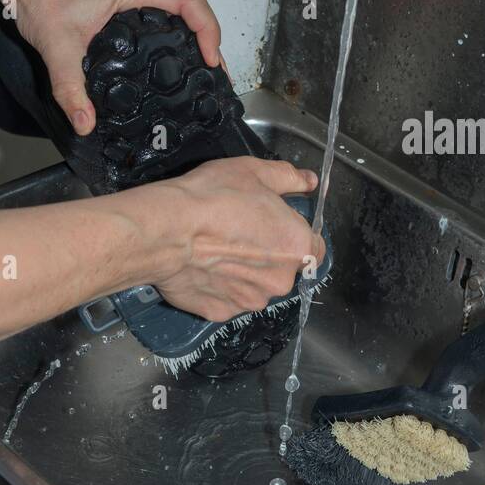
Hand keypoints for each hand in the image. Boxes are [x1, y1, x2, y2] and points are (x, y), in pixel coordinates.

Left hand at [5, 0, 221, 134]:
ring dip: (196, 33)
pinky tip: (173, 55)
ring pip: (181, 7)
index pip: (190, 2)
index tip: (209, 59)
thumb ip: (70, 89)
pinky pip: (165, 9)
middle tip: (213, 74)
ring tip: (201, 68)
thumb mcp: (57, 48)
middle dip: (210, 39)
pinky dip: (178, 29)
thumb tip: (86, 122)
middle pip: (193, 7)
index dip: (208, 30)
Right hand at [151, 157, 325, 322]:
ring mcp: (250, 301)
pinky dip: (218, 287)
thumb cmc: (215, 197)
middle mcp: (280, 281)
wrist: (169, 229)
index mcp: (297, 246)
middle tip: (238, 232)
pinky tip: (202, 267)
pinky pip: (227, 299)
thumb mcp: (254, 172)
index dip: (295, 235)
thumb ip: (288, 178)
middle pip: (282, 269)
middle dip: (266, 254)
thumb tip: (310, 180)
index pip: (315, 249)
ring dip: (243, 273)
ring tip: (215, 249)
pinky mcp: (221, 312)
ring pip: (254, 286)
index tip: (275, 225)